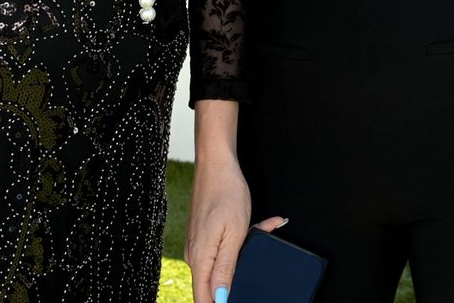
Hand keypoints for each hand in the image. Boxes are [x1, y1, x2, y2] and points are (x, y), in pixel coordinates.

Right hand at [185, 152, 284, 302]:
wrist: (216, 164)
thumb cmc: (226, 193)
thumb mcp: (234, 234)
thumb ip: (225, 269)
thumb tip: (219, 299)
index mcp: (200, 258)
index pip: (204, 298)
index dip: (221, 302)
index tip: (239, 295)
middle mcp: (194, 256)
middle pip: (215, 285)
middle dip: (238, 276)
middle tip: (254, 247)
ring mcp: (197, 246)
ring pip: (221, 266)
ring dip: (242, 255)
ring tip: (258, 230)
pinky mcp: (203, 238)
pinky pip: (222, 252)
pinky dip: (239, 244)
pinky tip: (254, 227)